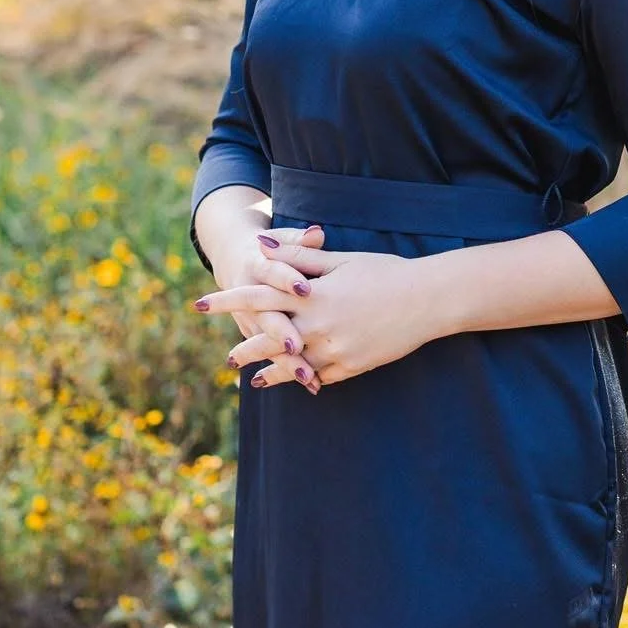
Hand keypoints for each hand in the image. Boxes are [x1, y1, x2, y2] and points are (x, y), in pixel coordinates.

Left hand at [198, 237, 436, 390]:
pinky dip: (304, 379)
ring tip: (251, 379)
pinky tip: (295, 382)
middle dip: (244, 349)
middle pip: (267, 339)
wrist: (427, 300)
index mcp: (312, 295)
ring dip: (269, 373)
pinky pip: (320, 376)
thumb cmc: (385, 272)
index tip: (200, 304)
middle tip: (226, 360)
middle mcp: (318, 325)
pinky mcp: (352, 366)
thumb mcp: (341, 261)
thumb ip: (298, 258)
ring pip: (291, 366)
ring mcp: (334, 350)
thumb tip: (260, 246)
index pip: (257, 297)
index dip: (227, 301)